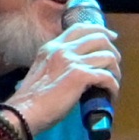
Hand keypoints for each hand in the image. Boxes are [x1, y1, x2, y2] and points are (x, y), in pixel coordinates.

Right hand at [5, 15, 121, 135]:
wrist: (24, 111)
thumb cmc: (32, 98)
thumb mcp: (43, 70)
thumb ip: (58, 63)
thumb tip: (78, 67)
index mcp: (52, 47)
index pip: (80, 28)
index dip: (99, 30)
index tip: (111, 38)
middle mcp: (62, 49)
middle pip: (99, 37)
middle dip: (112, 50)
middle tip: (114, 65)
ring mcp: (71, 61)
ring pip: (108, 56)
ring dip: (115, 71)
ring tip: (112, 84)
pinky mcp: (80, 76)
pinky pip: (107, 76)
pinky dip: (113, 87)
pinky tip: (110, 95)